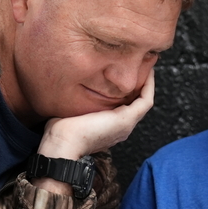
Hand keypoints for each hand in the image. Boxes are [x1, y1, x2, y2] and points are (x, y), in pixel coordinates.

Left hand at [37, 69, 154, 160]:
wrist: (62, 145)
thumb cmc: (59, 133)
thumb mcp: (68, 112)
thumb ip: (73, 101)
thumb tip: (66, 86)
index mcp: (108, 128)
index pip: (122, 106)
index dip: (126, 89)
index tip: (123, 71)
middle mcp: (120, 128)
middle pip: (135, 103)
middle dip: (138, 83)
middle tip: (139, 63)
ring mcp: (125, 125)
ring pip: (143, 101)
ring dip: (147, 83)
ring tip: (147, 64)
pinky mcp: (127, 119)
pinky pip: (146, 100)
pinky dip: (149, 85)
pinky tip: (148, 71)